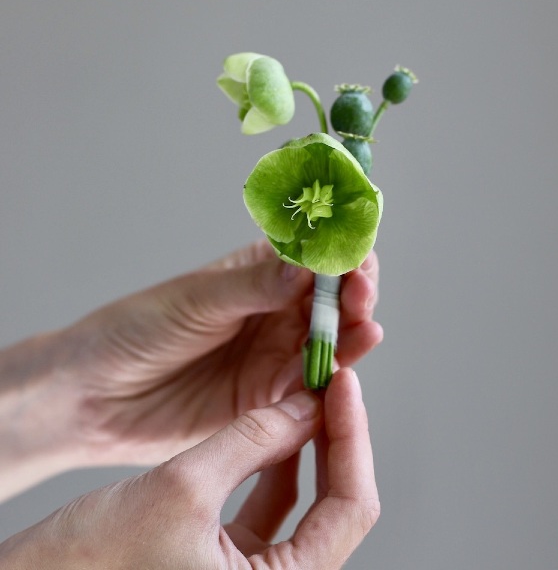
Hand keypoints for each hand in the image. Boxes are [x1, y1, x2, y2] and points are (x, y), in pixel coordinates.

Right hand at [0, 369, 378, 568]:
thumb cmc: (91, 564)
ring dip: (306, 445)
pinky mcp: (229, 558)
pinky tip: (273, 423)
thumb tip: (308, 402)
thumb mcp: (183, 487)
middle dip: (334, 437)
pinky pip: (271, 505)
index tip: (343, 383)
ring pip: (306, 501)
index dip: (352, 437)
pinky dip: (274, 462)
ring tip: (305, 393)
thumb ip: (254, 439)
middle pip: (336, 504)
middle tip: (330, 382)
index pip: (350, 507)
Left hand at [61, 240, 381, 466]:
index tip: (354, 255)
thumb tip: (308, 265)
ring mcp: (275, 357)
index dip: (338, 254)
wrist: (95, 396)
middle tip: (360, 291)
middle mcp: (275, 314)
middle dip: (352, 295)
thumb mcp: (197, 299)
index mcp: (259, 274)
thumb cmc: (137, 330)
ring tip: (365, 327)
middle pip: (331, 302)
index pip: (314, 259)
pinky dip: (331, 382)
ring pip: (329, 345)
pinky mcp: (268, 400)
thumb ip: (255, 286)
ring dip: (351, 336)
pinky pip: (310, 390)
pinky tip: (343, 372)